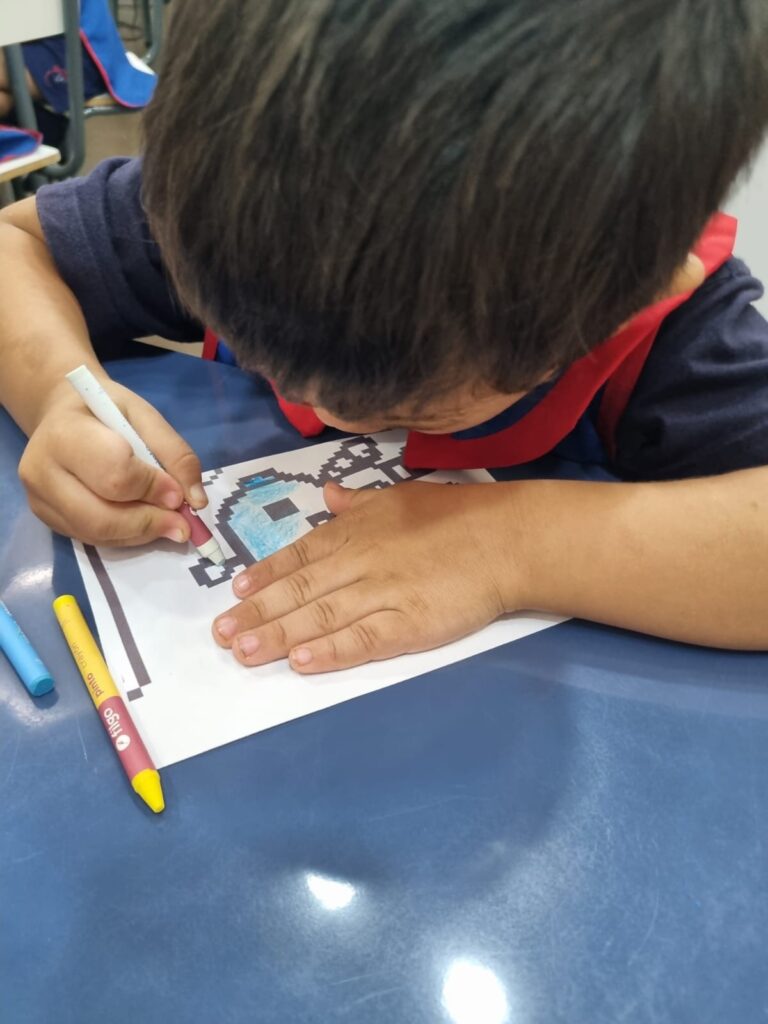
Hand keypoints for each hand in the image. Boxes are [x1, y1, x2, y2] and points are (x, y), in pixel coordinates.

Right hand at [19, 374, 205, 545]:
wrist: (63, 415)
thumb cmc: (106, 411)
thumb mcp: (146, 417)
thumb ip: (175, 454)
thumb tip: (196, 502)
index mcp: (64, 433)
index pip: (113, 474)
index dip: (152, 488)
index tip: (179, 494)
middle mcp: (40, 470)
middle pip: (100, 516)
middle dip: (149, 522)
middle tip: (183, 523)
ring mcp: (39, 499)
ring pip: (97, 534)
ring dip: (142, 533)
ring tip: (169, 522)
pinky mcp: (47, 520)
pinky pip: (92, 539)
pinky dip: (126, 536)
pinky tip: (143, 521)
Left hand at [213, 480, 523, 671]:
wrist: (505, 540)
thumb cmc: (455, 515)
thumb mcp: (400, 496)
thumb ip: (358, 502)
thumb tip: (327, 493)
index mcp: (355, 531)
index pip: (299, 556)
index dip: (265, 576)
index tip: (235, 593)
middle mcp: (359, 561)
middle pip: (299, 591)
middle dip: (257, 613)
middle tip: (222, 634)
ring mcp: (382, 594)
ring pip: (319, 616)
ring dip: (278, 635)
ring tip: (245, 653)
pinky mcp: (408, 624)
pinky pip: (361, 640)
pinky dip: (329, 651)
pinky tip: (301, 661)